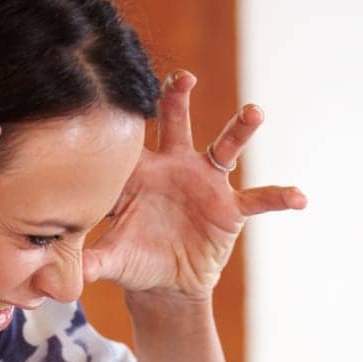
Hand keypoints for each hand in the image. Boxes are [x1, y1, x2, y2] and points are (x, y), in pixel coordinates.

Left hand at [82, 70, 306, 297]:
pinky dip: (279, 197)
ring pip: (224, 147)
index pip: (130, 144)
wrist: (164, 284)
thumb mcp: (110, 260)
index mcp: (139, 172)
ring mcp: (206, 183)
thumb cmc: (133, 260)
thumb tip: (61, 274)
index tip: (114, 118)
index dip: (124, 133)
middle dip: (177, 98)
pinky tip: (300, 198)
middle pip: (176, 122)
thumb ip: (89, 259)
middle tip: (181, 77)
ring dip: (240, 129)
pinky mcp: (230, 208)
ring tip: (255, 112)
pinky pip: (258, 199)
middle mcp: (175, 166)